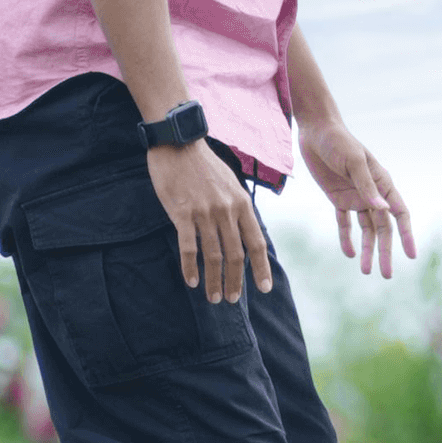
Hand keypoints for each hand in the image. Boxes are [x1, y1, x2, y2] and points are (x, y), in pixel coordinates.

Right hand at [146, 141, 272, 302]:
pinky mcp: (182, 213)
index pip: (256, 243)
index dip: (261, 268)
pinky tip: (191, 281)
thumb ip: (238, 209)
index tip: (263, 289)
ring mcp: (205, 212)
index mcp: (242, 204)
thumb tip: (243, 234)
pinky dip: (191, 268)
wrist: (178, 143)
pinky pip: (189, 248)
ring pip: (213, 256)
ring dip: (213, 280)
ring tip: (212, 297)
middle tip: (230, 299)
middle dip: (235, 282)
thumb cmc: (203, 166)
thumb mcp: (231, 185)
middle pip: (235, 255)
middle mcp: (227, 210)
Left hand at [298, 122, 415, 278]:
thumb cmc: (340, 141)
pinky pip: (345, 222)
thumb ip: (367, 187)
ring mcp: (356, 197)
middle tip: (386, 275)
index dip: (406, 235)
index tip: (410, 256)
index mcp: (383, 184)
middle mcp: (372, 194)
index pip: (400, 214)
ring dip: (367, 249)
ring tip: (366, 271)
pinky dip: (346, 238)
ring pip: (365, 230)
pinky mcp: (338, 198)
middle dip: (385, 251)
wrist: (317, 130)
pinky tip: (348, 253)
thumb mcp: (354, 162)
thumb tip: (383, 211)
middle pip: (383, 228)